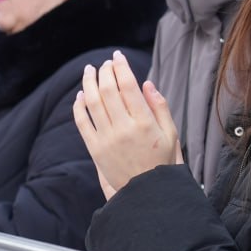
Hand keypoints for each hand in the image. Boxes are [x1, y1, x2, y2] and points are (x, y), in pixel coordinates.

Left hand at [72, 51, 180, 199]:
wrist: (146, 193)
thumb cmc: (162, 162)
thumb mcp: (171, 134)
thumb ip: (160, 107)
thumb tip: (146, 83)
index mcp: (145, 123)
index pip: (128, 86)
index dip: (121, 67)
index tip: (118, 56)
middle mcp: (124, 129)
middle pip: (107, 90)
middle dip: (105, 71)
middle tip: (106, 63)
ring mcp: (107, 139)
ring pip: (92, 102)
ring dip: (89, 83)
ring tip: (90, 71)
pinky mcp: (95, 149)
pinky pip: (82, 123)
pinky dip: (78, 106)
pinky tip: (80, 95)